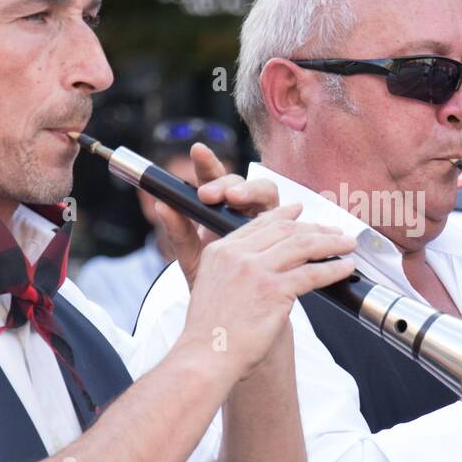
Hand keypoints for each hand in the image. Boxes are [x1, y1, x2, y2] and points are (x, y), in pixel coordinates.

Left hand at [155, 142, 286, 286]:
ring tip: (235, 199)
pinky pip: (292, 218)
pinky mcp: (289, 234)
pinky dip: (295, 208)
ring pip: (268, 193)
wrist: (236, 309)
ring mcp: (268, 219)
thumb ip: (178, 233)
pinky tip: (300, 204)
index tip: (197, 151)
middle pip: (242, 182)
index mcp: (219, 207)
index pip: (213, 178)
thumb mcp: (192, 259)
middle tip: (210, 193)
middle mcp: (245, 207)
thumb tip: (160, 205)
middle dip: (227, 183)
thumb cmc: (213, 280)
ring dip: (252, 191)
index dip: (207, 162)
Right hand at [180, 202, 355, 379]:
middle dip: (314, 228)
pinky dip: (333, 269)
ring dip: (331, 242)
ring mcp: (256, 270)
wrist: (206, 358)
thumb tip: (270, 267)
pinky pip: (312, 273)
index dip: (284, 215)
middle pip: (285, 230)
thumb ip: (235, 271)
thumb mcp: (212, 289)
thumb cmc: (211, 335)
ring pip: (303, 245)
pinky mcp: (274, 290)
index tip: (299, 212)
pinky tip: (345, 268)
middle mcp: (237, 255)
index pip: (259, 224)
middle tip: (334, 232)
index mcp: (219, 252)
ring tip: (348, 244)